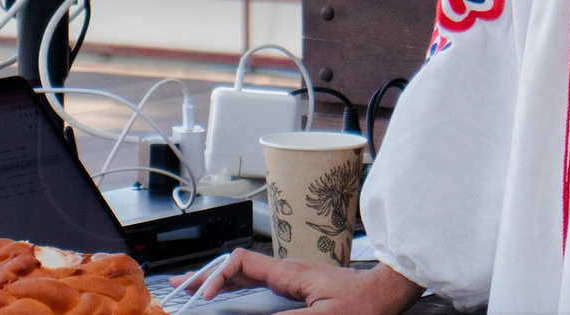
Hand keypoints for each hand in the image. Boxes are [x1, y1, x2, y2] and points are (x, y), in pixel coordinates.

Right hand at [170, 248, 421, 312]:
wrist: (387, 293)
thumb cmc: (364, 305)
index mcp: (289, 272)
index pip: (242, 263)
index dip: (218, 277)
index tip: (204, 296)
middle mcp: (286, 271)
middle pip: (237, 268)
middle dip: (207, 276)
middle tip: (182, 287)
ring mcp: (291, 278)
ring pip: (246, 277)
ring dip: (219, 283)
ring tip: (195, 290)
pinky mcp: (297, 287)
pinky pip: (259, 286)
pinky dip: (237, 290)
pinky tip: (228, 297)